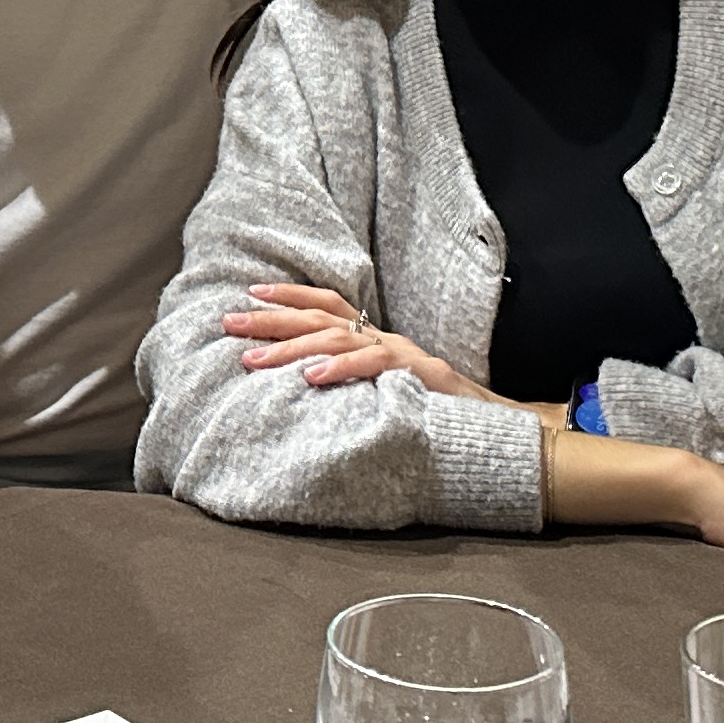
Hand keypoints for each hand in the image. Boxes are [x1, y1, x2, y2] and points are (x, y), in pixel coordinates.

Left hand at [221, 283, 495, 402]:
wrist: (495, 428)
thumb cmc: (436, 413)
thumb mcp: (384, 393)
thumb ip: (352, 384)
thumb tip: (305, 388)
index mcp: (374, 339)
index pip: (327, 305)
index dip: (289, 296)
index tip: (249, 294)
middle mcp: (384, 338)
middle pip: (321, 318)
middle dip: (271, 318)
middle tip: (228, 323)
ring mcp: (401, 354)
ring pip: (338, 339)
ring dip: (292, 347)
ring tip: (256, 359)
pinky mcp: (417, 375)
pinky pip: (373, 366)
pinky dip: (340, 369)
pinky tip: (311, 378)